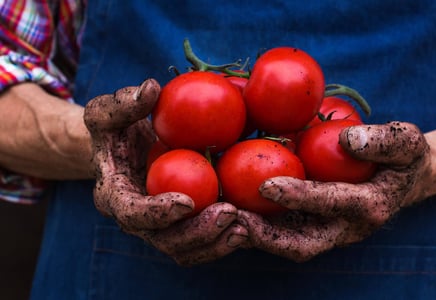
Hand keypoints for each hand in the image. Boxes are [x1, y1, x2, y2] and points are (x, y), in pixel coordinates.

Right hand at [84, 79, 246, 265]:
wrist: (128, 151)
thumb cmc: (117, 129)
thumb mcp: (108, 112)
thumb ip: (121, 103)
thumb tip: (150, 89)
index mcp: (116, 197)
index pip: (133, 214)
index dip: (158, 213)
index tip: (187, 201)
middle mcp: (139, 222)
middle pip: (166, 241)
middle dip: (198, 232)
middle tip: (229, 213)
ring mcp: (163, 229)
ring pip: (188, 250)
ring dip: (217, 242)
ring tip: (246, 227)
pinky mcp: (185, 228)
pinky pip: (204, 244)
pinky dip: (225, 240)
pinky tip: (251, 225)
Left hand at [238, 121, 430, 261]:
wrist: (404, 180)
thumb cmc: (403, 158)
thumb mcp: (406, 142)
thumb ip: (383, 140)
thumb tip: (346, 139)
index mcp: (369, 206)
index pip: (332, 204)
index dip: (300, 196)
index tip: (267, 184)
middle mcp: (345, 229)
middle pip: (303, 244)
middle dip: (267, 237)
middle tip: (232, 219)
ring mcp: (327, 233)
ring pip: (285, 245)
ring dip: (253, 237)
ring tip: (220, 218)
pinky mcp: (312, 228)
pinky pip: (281, 233)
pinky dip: (255, 227)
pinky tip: (228, 209)